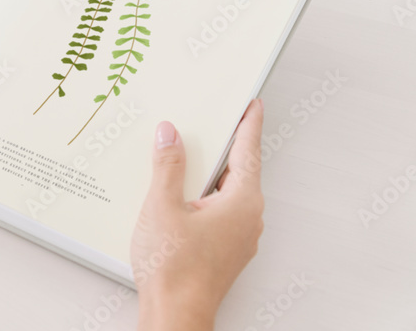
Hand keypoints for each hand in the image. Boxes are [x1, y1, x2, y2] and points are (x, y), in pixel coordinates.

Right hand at [133, 99, 264, 330]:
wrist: (174, 316)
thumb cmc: (174, 270)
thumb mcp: (162, 206)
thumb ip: (168, 165)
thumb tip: (170, 134)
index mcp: (241, 202)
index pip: (247, 151)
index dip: (248, 124)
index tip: (253, 105)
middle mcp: (248, 219)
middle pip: (239, 170)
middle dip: (226, 146)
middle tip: (218, 121)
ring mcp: (239, 237)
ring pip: (228, 192)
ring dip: (211, 173)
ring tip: (190, 155)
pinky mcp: (226, 250)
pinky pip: (220, 211)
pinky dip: (205, 196)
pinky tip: (182, 195)